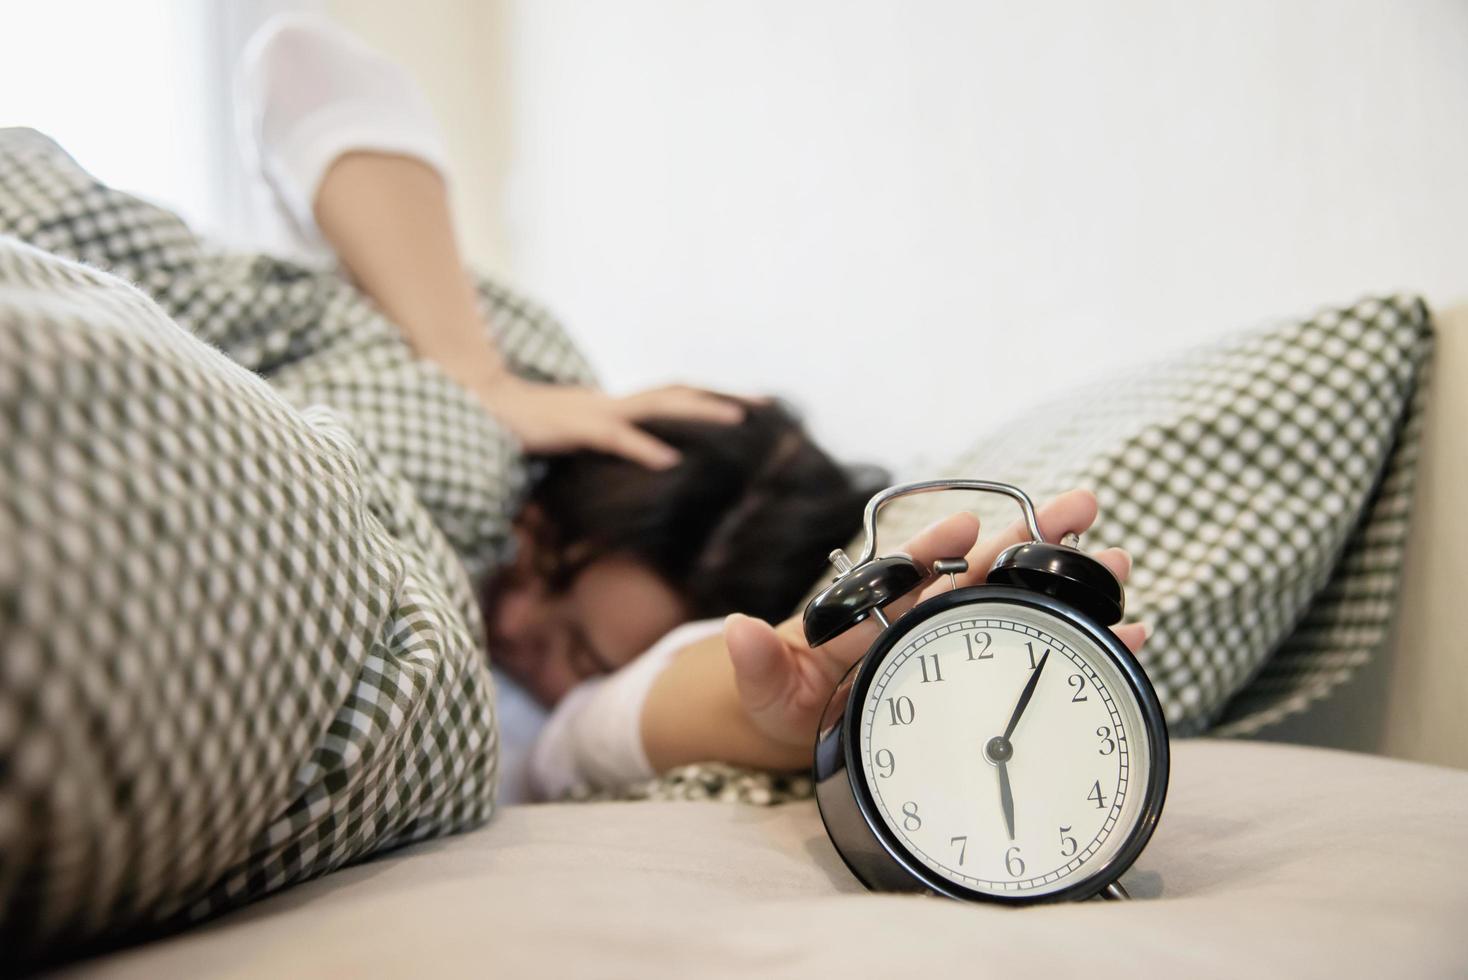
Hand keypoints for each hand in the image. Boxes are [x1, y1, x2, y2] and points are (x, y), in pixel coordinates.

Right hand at [472, 374, 748, 467]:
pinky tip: (670, 462)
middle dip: (723, 397)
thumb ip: (609, 441)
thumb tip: (641, 459)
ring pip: (658, 407)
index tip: (754, 404)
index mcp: (617, 406)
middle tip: (767, 404)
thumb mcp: (577, 438)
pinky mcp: (573, 428)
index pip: (675, 397)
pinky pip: (615, 438)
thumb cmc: (530, 429)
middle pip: (679, 393)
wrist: (482, 407)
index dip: (713, 397)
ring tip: (737, 421)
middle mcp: (614, 402)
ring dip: (699, 412)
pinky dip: (644, 448)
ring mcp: (595, 412)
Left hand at [723, 489, 1143, 750]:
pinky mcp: (985, 672)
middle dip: (1031, 538)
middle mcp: (924, 614)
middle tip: (1083, 505)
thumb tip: (737, 628)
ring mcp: (960, 640)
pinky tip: (1126, 634)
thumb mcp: (771, 691)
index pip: (907, 569)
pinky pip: (1037, 652)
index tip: (965, 526)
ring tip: (1117, 560)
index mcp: (876, 609)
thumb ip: (760, 667)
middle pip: (980, 570)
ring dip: (1067, 580)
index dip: (934, 546)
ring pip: (1019, 602)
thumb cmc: (792, 701)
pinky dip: (1080, 642)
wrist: (812, 730)